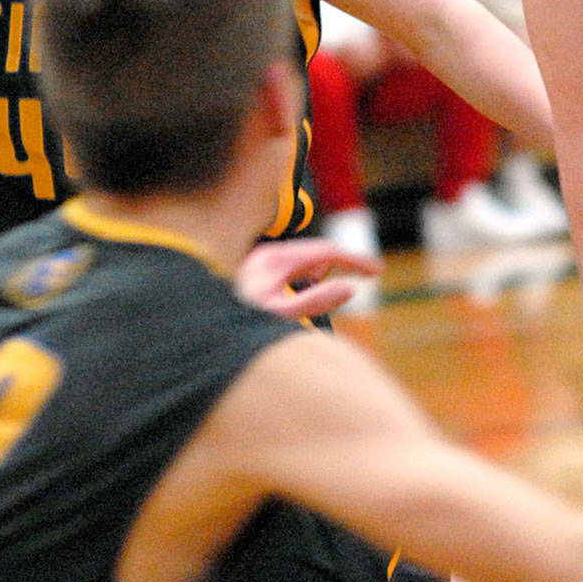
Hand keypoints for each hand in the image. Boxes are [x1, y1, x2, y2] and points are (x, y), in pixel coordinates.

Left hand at [235, 239, 379, 319]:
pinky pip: (293, 270)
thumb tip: (349, 289)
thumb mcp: (280, 316)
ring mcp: (262, 264)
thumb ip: (315, 302)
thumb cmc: (238, 323)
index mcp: (276, 260)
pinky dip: (309, 277)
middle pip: (317, 253)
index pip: (326, 252)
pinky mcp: (258, 274)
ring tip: (339, 286)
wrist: (205, 329)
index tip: (377, 271)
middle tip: (370, 275)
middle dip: (344, 263)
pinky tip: (310, 292)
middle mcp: (268, 256)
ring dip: (325, 271)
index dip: (355, 261)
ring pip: (305, 261)